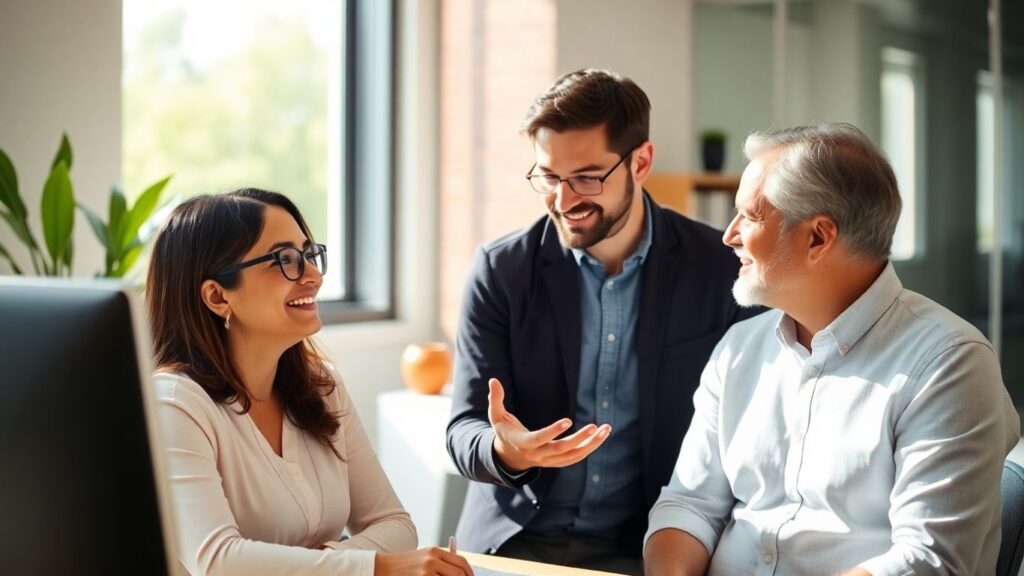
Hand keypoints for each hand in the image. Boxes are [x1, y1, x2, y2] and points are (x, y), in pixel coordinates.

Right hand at [374, 547, 473, 575]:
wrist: (383, 568)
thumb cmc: (405, 566)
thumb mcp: (424, 557)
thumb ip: (442, 562)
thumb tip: (461, 573)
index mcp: (435, 551)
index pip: (461, 562)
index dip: (469, 573)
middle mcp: (432, 560)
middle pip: (459, 574)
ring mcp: (426, 572)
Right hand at [488, 378, 610, 472]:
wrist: (509, 457)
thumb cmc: (504, 432)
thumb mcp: (496, 416)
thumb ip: (495, 399)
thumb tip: (493, 380)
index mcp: (523, 443)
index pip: (538, 439)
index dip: (552, 431)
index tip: (568, 420)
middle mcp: (537, 455)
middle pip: (561, 450)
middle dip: (579, 440)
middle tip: (595, 427)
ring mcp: (549, 461)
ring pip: (573, 456)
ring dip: (591, 444)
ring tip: (606, 429)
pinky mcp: (557, 461)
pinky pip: (576, 458)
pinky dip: (590, 448)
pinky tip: (601, 435)